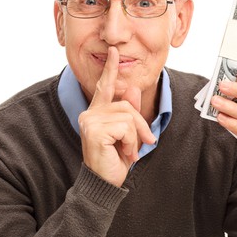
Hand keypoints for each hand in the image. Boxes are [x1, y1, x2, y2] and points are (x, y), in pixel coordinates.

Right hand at [78, 47, 155, 186]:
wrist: (104, 184)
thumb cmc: (114, 161)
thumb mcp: (128, 135)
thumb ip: (129, 112)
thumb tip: (133, 89)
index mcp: (97, 112)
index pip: (104, 87)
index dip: (110, 69)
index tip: (115, 52)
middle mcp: (90, 113)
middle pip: (126, 105)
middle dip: (141, 124)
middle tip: (147, 142)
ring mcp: (90, 121)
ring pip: (128, 115)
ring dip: (136, 136)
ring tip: (129, 151)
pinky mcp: (95, 130)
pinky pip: (126, 127)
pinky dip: (132, 141)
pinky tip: (124, 153)